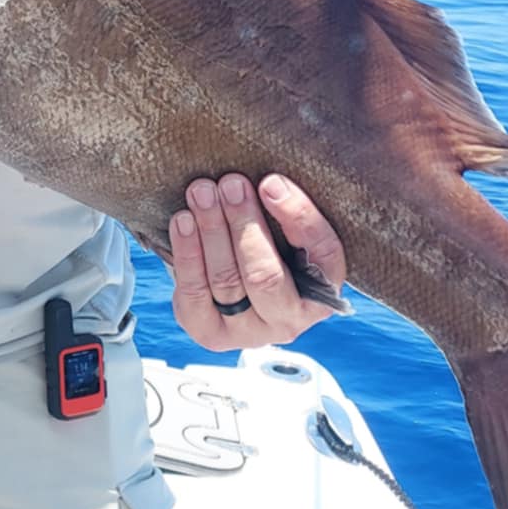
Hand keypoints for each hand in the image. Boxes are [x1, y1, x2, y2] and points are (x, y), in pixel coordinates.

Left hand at [170, 173, 346, 351]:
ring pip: (227, 282)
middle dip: (244, 224)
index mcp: (324, 291)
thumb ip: (289, 208)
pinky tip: (183, 221)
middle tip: (229, 184)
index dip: (297, 216)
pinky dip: (187, 254)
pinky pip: (194, 295)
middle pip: (266, 276)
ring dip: (212, 231)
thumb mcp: (288, 229)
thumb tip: (273, 176)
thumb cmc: (269, 243)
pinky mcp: (210, 332)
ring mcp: (249, 332)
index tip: (270, 183)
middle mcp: (291, 320)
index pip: (323, 252)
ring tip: (202, 193)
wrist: (231, 281)